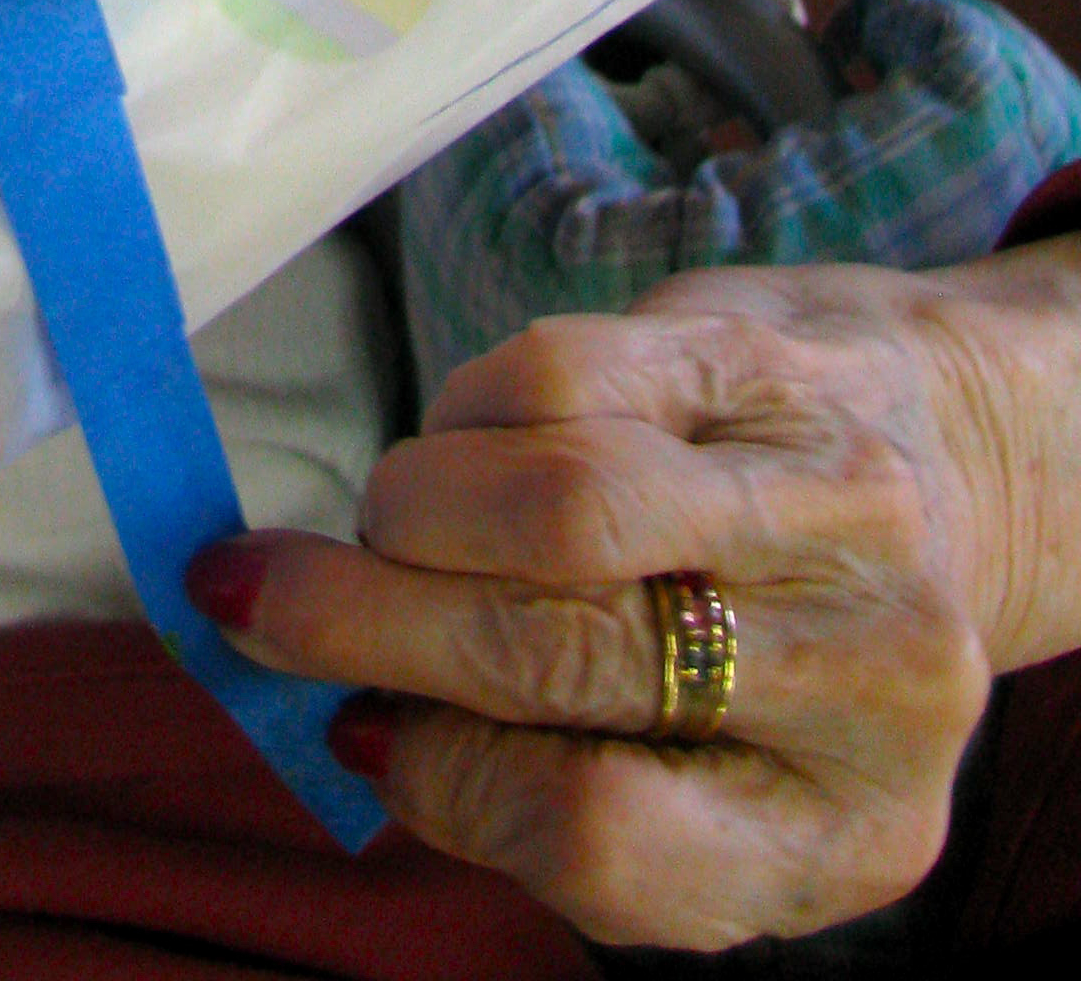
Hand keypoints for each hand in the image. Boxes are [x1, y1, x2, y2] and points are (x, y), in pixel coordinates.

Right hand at [188, 258, 1072, 951]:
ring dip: (409, 510)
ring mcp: (830, 508)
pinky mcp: (772, 362)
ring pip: (557, 502)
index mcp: (839, 831)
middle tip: (244, 596)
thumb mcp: (716, 784)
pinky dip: (465, 412)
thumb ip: (553, 783)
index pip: (602, 841)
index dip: (444, 786)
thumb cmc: (785, 647)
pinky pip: (565, 372)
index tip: (358, 733)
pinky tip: (461, 441)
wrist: (959, 464)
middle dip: (363, 622)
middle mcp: (862, 677)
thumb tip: (351, 725)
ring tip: (382, 522)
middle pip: (556, 654)